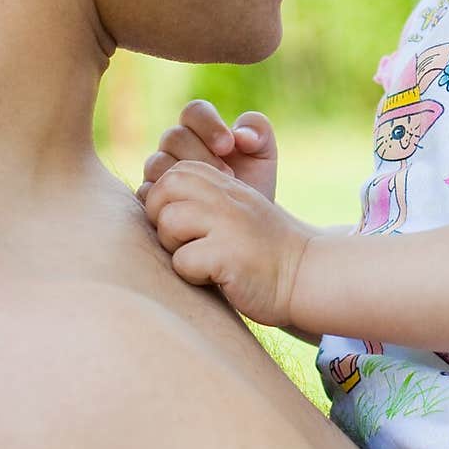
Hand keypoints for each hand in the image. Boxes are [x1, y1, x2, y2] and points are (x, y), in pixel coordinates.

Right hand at [138, 99, 277, 203]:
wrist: (241, 226)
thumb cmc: (252, 184)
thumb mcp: (263, 156)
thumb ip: (258, 132)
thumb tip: (241, 135)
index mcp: (199, 128)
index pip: (194, 111)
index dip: (209, 124)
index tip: (228, 145)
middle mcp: (174, 146)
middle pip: (174, 136)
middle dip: (201, 154)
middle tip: (227, 175)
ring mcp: (158, 172)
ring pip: (157, 162)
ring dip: (185, 177)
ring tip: (213, 194)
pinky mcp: (150, 199)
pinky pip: (147, 192)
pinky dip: (168, 198)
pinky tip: (191, 207)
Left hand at [144, 160, 309, 325]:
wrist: (304, 273)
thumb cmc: (259, 247)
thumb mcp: (231, 208)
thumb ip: (197, 197)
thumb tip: (143, 198)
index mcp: (223, 180)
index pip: (168, 171)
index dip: (166, 201)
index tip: (192, 224)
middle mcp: (225, 193)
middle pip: (161, 190)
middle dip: (162, 220)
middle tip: (188, 242)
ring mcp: (228, 220)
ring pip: (167, 223)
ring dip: (177, 249)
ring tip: (205, 259)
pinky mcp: (228, 253)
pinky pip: (183, 261)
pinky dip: (194, 276)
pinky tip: (218, 276)